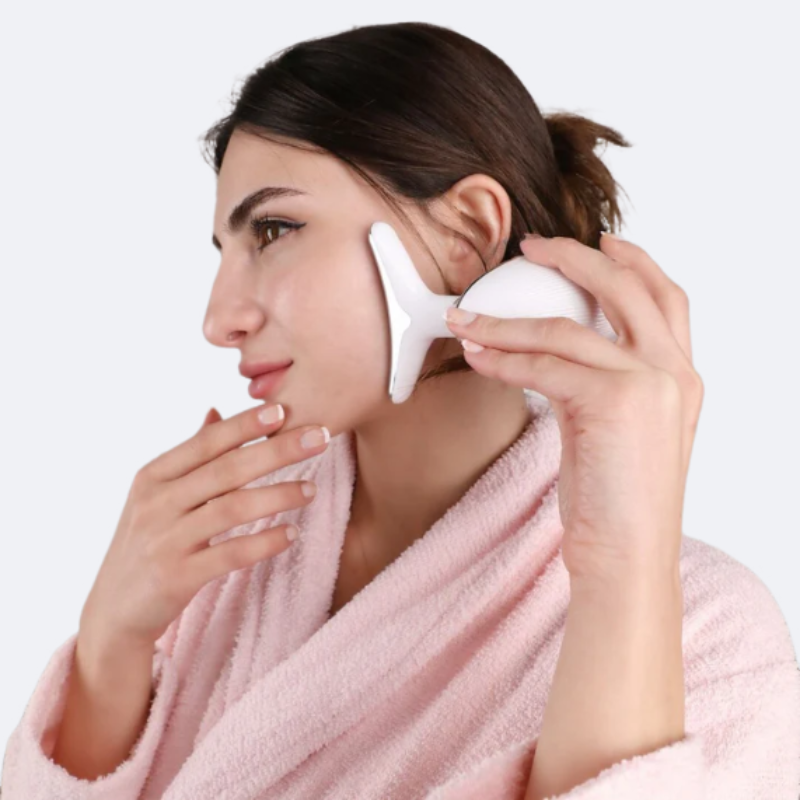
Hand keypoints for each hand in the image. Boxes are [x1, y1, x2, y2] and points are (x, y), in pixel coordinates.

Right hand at [80, 405, 328, 648]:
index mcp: (153, 476)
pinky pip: (230, 554)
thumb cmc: (146, 543)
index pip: (206, 442)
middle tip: (319, 437)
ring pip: (232, 509)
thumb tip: (216, 411)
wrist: (114, 612)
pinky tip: (292, 534)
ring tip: (312, 489)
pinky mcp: (177, 577)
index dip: (245, 425)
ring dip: (279, 495)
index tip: (284, 411)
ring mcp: (165, 540)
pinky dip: (264, 542)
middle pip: (227, 470)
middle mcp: (157, 503)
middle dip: (277, 450)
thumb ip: (190, 457)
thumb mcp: (156, 496)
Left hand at [444, 233, 703, 581]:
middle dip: (575, 257)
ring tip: (468, 316)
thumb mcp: (619, 431)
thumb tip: (551, 355)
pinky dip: (502, 357)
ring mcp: (648, 383)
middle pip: (625, 287)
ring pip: (566, 328)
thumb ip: (599, 385)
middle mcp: (673, 373)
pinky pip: (542, 364)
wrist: (627, 557)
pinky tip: (476, 356)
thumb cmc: (617, 502)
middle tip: (532, 247)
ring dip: (506, 320)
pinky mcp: (613, 401)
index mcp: (680, 377)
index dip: (633, 261)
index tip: (598, 241)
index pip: (664, 298)